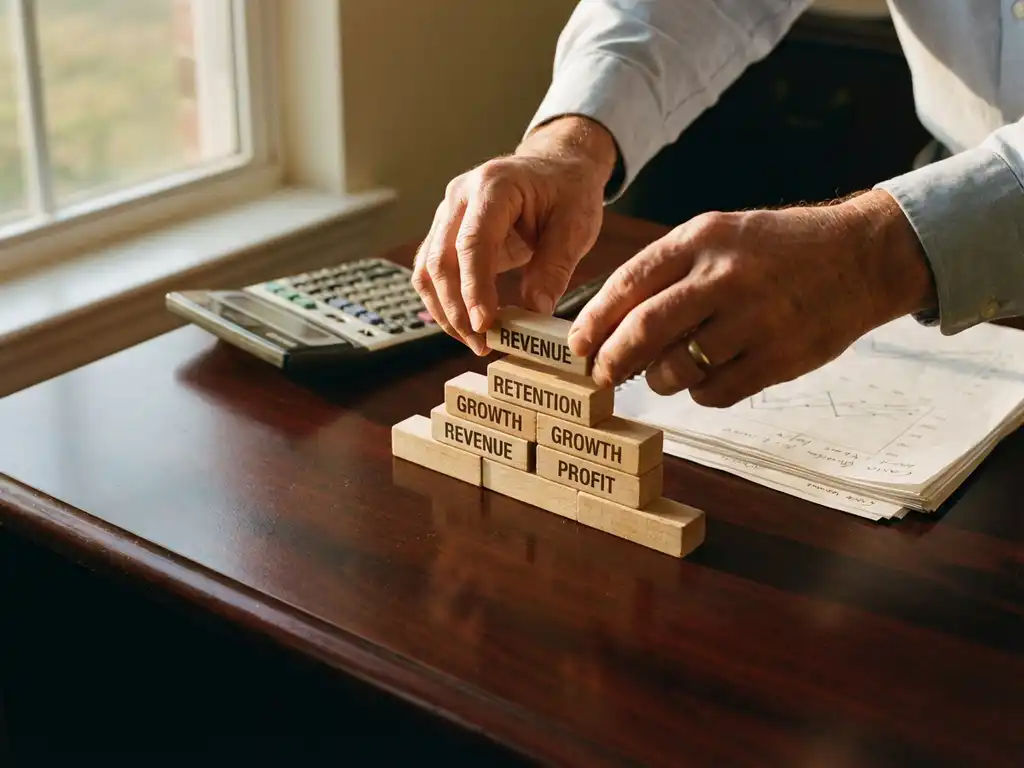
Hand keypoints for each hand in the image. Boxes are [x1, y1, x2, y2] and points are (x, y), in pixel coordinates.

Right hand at [412, 116, 617, 354]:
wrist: (556, 167)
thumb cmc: (567, 191)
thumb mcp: (576, 225)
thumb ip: (555, 266)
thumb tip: (536, 311)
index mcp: (494, 186)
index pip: (472, 242)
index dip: (474, 288)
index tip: (484, 324)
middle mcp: (460, 196)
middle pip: (440, 260)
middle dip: (456, 309)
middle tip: (482, 344)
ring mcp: (447, 213)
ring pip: (428, 269)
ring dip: (445, 311)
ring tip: (475, 342)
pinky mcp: (446, 232)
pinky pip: (433, 271)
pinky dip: (445, 302)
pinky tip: (467, 325)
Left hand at [568, 190, 936, 405]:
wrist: (860, 257)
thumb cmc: (777, 250)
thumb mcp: (720, 235)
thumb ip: (669, 270)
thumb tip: (612, 319)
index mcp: (703, 239)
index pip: (629, 283)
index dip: (595, 320)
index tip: (578, 345)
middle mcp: (725, 276)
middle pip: (645, 329)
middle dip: (613, 360)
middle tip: (603, 375)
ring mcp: (754, 319)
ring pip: (679, 368)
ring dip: (660, 379)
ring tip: (665, 373)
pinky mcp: (779, 357)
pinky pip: (716, 391)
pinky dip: (701, 393)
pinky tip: (708, 378)